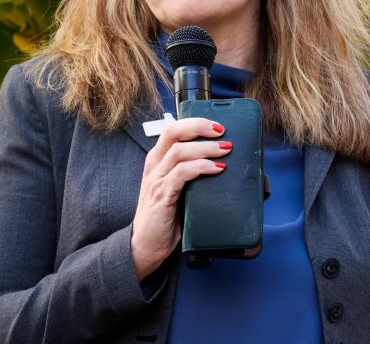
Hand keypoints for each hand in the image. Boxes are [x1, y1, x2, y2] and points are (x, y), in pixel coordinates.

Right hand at [130, 117, 230, 280]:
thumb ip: (191, 174)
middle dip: (199, 127)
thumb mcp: (177, 189)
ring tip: (225, 150)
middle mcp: (154, 165)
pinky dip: (201, 167)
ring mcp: (156, 180)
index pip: (173, 129)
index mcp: (157, 160)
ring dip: (205, 148)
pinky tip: (216, 169)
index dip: (194, 122)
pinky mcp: (161, 195)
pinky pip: (182, 174)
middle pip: (173, 132)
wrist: (145, 246)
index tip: (216, 125)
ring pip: (179, 152)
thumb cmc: (164, 217)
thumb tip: (223, 163)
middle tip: (222, 131)